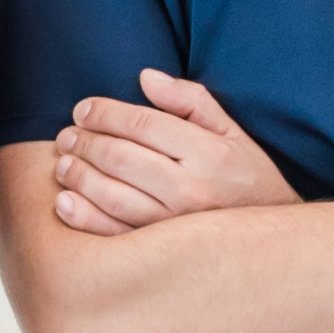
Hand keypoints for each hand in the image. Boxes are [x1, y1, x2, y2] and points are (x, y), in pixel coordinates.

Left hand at [52, 70, 300, 237]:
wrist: (271, 244)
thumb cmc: (248, 179)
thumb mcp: (231, 133)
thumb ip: (190, 101)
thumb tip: (145, 77)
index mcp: (208, 153)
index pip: (141, 123)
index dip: (104, 112)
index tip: (82, 110)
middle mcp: (191, 189)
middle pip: (120, 157)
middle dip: (84, 142)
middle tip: (66, 136)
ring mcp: (174, 226)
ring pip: (111, 196)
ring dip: (78, 176)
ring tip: (62, 164)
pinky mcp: (162, 255)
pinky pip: (114, 235)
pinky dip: (83, 217)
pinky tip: (65, 202)